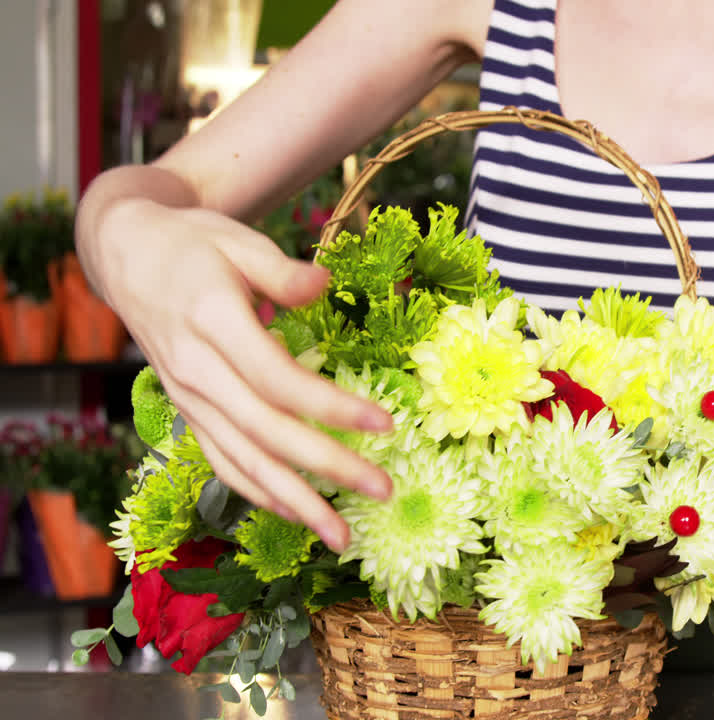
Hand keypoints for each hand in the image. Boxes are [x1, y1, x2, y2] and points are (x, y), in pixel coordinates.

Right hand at [92, 199, 392, 549]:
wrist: (125, 255)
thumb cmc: (192, 244)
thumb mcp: (236, 239)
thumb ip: (281, 270)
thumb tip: (325, 284)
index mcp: (212, 324)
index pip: (277, 379)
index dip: (331, 406)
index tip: (385, 424)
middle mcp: (196, 372)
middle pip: (267, 432)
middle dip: (328, 467)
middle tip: (383, 491)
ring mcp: (190, 400)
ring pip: (244, 461)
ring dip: (295, 503)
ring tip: (342, 537)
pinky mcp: (190, 414)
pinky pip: (223, 463)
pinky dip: (259, 495)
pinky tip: (298, 516)